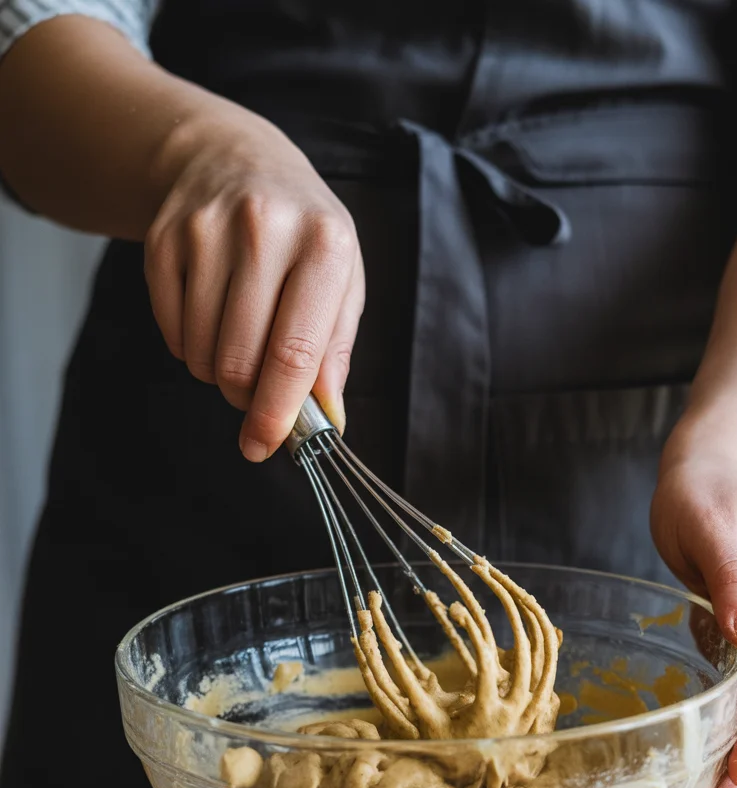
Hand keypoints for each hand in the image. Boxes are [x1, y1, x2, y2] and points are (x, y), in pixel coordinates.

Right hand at [144, 108, 363, 459]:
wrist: (233, 159)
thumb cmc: (302, 234)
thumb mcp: (341, 280)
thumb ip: (335, 352)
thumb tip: (328, 421)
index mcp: (323, 244)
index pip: (296, 352)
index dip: (278, 412)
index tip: (266, 446)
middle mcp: (263, 230)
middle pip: (241, 361)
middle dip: (248, 396)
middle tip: (258, 390)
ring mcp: (205, 231)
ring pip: (202, 353)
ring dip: (219, 373)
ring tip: (238, 344)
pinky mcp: (162, 239)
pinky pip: (171, 332)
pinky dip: (190, 347)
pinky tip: (209, 319)